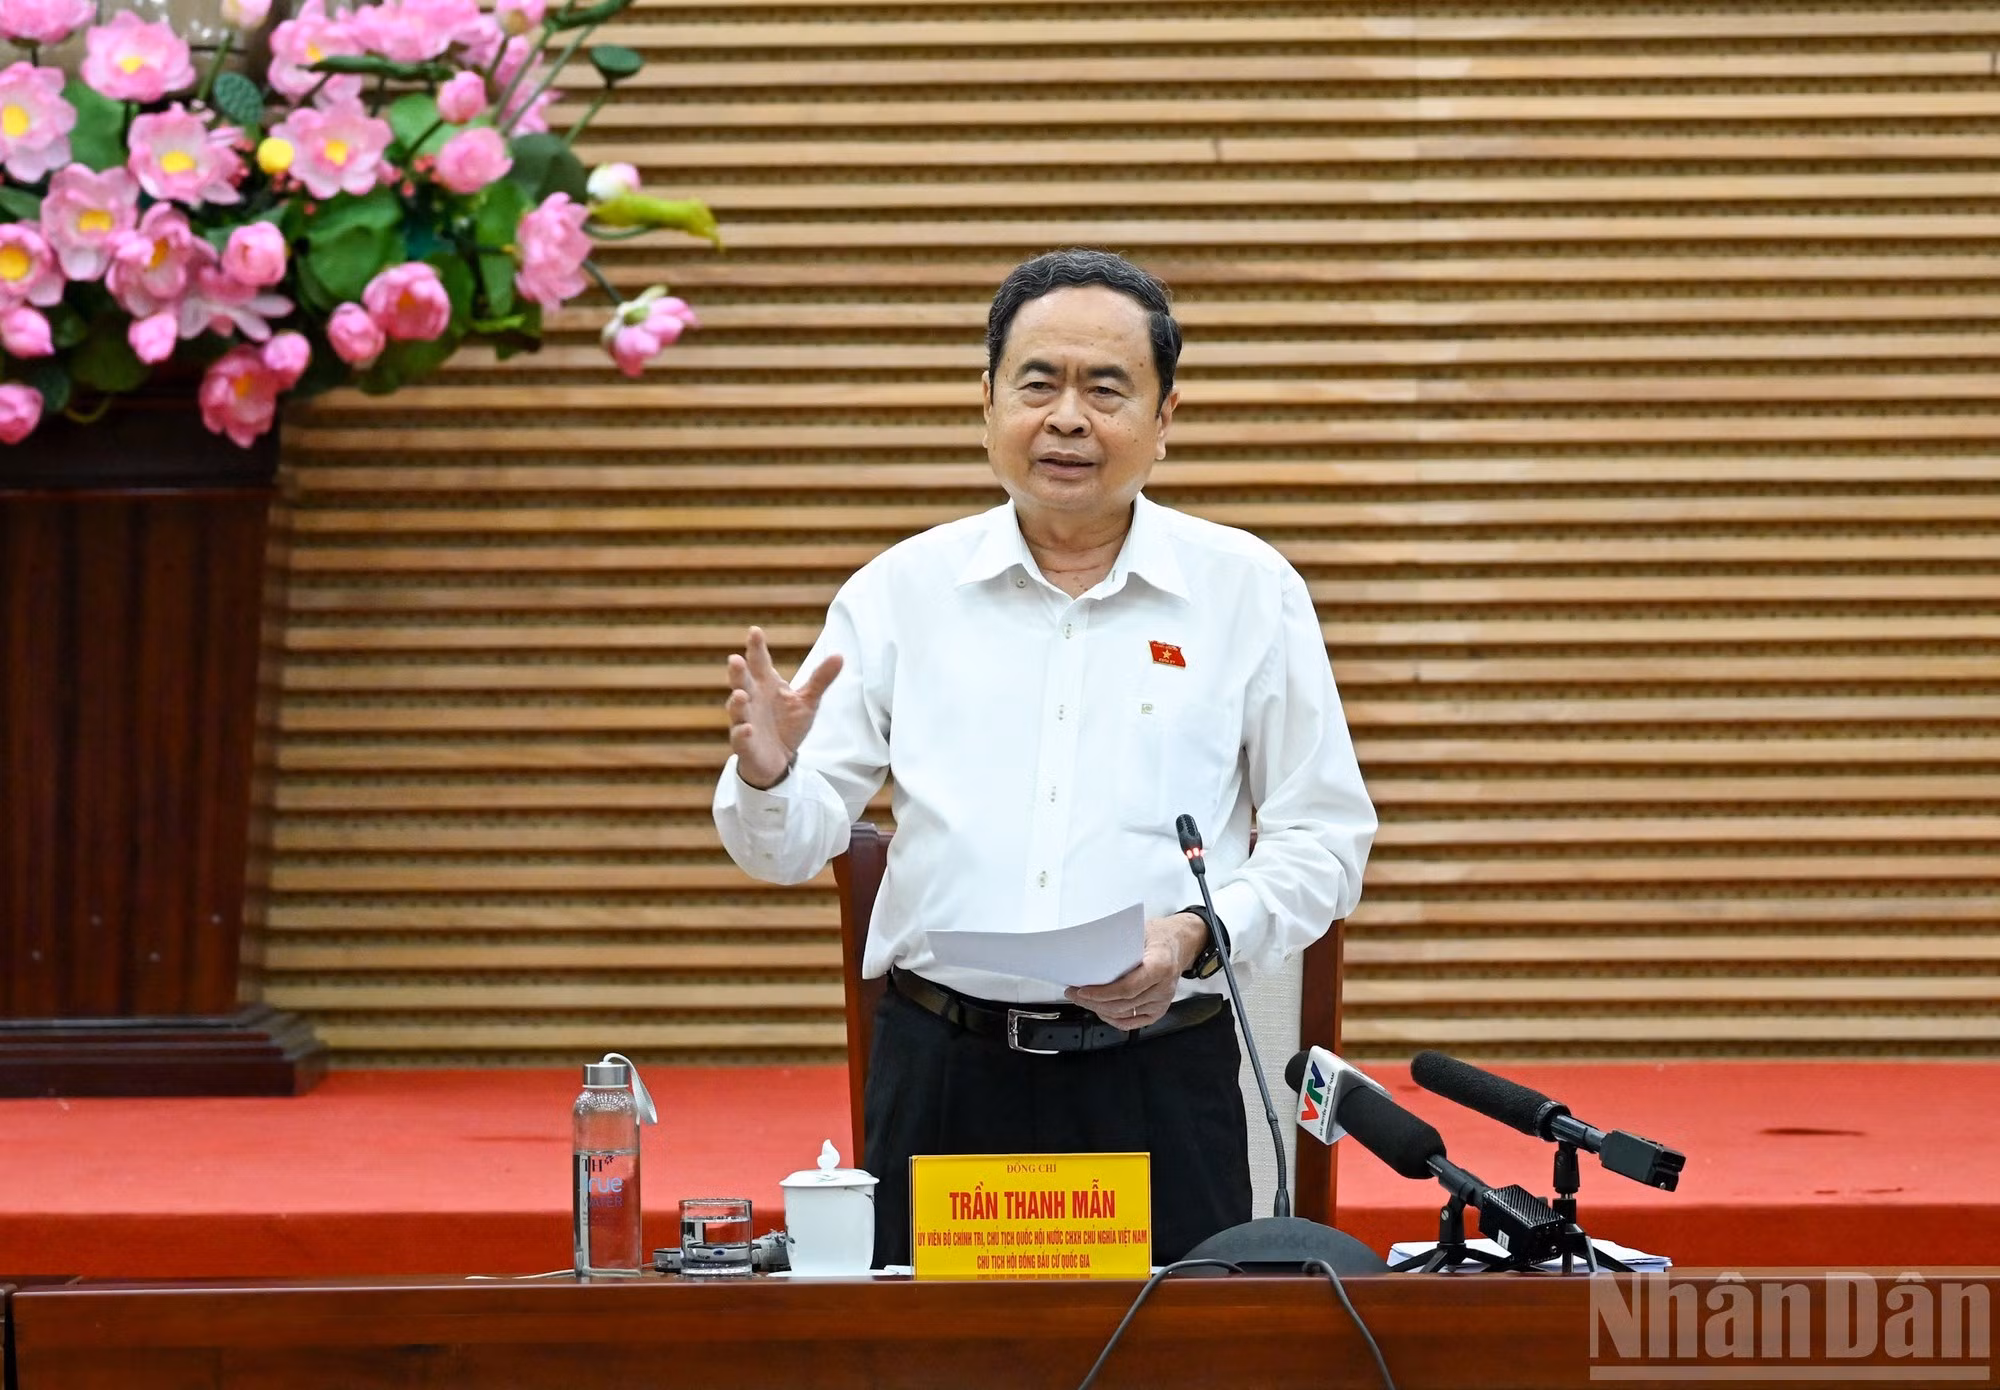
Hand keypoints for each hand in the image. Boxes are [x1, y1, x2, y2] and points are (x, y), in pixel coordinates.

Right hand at [724, 626, 843, 789]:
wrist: (779, 759)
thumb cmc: (788, 724)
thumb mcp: (808, 700)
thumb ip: (820, 678)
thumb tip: (840, 655)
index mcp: (765, 684)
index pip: (759, 662)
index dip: (756, 647)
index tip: (755, 631)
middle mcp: (751, 699)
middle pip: (742, 682)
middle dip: (738, 672)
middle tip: (735, 659)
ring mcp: (745, 720)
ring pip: (736, 709)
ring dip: (736, 702)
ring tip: (739, 695)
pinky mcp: (744, 743)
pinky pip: (740, 737)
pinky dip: (742, 733)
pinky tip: (747, 729)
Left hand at [1065, 912, 1209, 1030]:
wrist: (1179, 943)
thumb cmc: (1160, 936)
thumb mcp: (1141, 931)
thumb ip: (1120, 943)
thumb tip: (1091, 948)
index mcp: (1160, 965)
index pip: (1128, 988)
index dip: (1102, 993)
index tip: (1082, 990)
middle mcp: (1163, 987)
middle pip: (1122, 1004)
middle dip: (1093, 1001)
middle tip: (1074, 994)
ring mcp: (1162, 1001)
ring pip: (1124, 1014)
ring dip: (1099, 1010)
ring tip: (1083, 1000)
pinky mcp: (1159, 1010)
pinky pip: (1133, 1023)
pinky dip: (1114, 1019)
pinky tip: (1101, 1011)